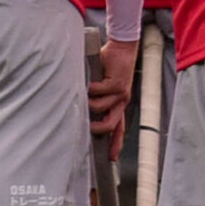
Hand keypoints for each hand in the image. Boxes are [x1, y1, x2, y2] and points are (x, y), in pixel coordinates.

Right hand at [89, 35, 136, 152]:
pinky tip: (89, 82)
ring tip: (84, 95)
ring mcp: (121, 94)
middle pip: (111, 125)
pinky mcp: (117, 84)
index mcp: (120, 104)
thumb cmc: (111, 65)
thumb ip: (97, 96)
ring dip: (89, 103)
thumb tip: (82, 106)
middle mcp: (122, 101)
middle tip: (88, 127)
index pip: (119, 128)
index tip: (110, 158)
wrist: (123, 47)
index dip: (115, 144)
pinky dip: (91, 88)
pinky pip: (98, 91)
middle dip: (98, 129)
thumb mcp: (105, 85)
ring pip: (101, 108)